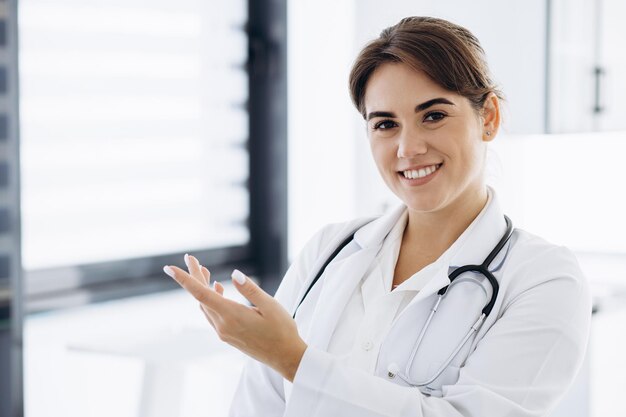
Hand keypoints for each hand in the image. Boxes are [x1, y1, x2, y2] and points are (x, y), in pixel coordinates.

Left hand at [163, 254, 306, 381]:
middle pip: (201, 297)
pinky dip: (210, 299)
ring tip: (203, 269)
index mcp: (231, 315)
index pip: (201, 293)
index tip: (169, 268)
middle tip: (191, 258)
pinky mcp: (227, 335)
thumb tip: (233, 274)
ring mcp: (224, 332)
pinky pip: (212, 314)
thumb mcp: (271, 306)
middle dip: (194, 276)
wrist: (285, 357)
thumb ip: (250, 289)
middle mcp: (223, 325)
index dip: (184, 279)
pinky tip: (217, 289)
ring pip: (205, 305)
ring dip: (202, 287)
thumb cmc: (282, 330)